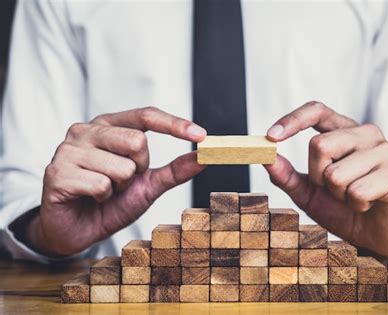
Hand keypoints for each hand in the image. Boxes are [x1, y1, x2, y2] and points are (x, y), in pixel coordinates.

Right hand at [24, 107, 205, 255]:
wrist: (77, 230)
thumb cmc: (110, 203)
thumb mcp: (148, 186)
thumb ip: (174, 171)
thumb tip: (204, 157)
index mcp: (108, 126)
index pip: (145, 115)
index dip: (174, 124)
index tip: (201, 135)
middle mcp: (86, 130)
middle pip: (137, 140)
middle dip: (139, 169)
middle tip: (121, 182)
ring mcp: (68, 149)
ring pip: (122, 167)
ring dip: (119, 187)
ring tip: (103, 192)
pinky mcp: (57, 172)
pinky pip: (101, 185)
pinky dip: (102, 198)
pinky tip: (89, 199)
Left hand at [264, 101, 387, 258]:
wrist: (379, 235)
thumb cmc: (344, 209)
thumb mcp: (308, 194)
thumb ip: (287, 176)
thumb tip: (266, 158)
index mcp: (344, 131)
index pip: (317, 110)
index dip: (293, 120)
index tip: (271, 136)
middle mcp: (366, 134)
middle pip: (319, 145)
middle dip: (317, 177)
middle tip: (335, 190)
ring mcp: (385, 151)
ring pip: (336, 173)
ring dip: (338, 195)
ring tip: (354, 198)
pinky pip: (357, 191)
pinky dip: (356, 205)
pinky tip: (368, 204)